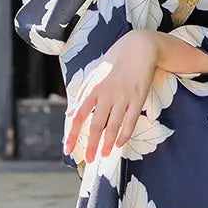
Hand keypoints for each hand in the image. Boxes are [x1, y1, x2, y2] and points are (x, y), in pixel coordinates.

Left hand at [63, 30, 159, 162]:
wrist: (139, 48)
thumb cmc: (114, 60)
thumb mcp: (94, 74)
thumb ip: (82, 93)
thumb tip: (69, 112)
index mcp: (93, 88)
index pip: (78, 116)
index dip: (72, 135)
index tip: (68, 150)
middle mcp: (107, 94)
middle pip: (96, 125)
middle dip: (91, 145)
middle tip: (88, 160)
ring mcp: (123, 97)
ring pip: (114, 126)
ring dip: (108, 143)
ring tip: (104, 155)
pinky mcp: (138, 98)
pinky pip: (130, 122)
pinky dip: (124, 134)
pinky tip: (120, 143)